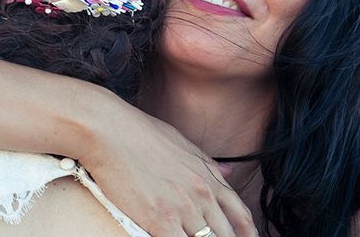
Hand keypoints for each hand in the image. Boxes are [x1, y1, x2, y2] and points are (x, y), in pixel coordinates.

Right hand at [80, 99, 257, 236]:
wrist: (112, 132)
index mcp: (209, 176)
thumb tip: (228, 171)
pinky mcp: (162, 221)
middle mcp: (203, 193)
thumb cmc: (142, 134)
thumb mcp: (183, 144)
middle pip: (225, 234)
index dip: (247, 234)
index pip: (241, 215)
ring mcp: (184, 208)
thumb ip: (207, 163)